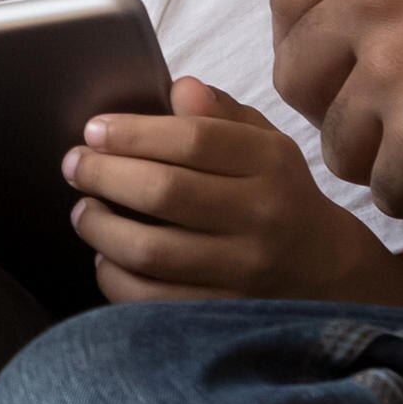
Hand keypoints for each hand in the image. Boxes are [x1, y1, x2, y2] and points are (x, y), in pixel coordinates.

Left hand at [63, 80, 402, 305]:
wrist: (327, 276)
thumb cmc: (279, 197)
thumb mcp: (265, 145)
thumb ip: (221, 113)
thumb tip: (179, 90)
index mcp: (270, 164)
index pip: (193, 140)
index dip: (134, 132)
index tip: (94, 130)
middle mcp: (261, 217)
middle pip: (165, 192)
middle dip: (104, 174)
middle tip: (75, 165)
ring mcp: (243, 271)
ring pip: (151, 250)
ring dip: (100, 227)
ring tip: (83, 210)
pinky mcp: (223, 313)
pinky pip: (151, 300)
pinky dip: (115, 277)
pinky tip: (106, 256)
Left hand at [267, 0, 402, 220]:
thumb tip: (336, 39)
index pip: (288, 3)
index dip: (312, 49)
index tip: (343, 74)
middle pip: (299, 81)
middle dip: (341, 111)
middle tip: (400, 124)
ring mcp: (396, 73)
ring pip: (342, 148)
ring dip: (392, 159)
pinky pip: (392, 193)